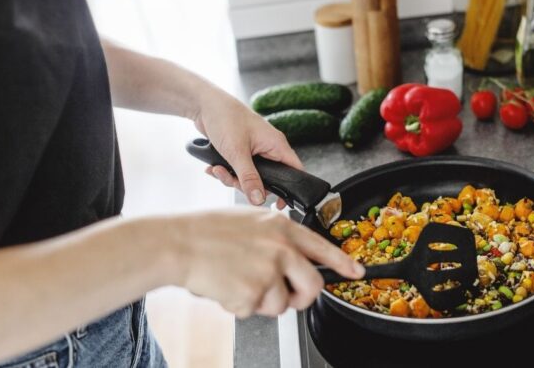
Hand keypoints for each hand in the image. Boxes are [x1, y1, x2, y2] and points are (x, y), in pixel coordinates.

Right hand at [167, 207, 364, 316]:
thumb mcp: (250, 222)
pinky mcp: (253, 293)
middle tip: (287, 297)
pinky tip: (224, 286)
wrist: (177, 243)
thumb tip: (293, 259)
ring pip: (280, 304)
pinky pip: (254, 311)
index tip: (356, 272)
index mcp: (281, 228)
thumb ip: (276, 237)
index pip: (322, 247)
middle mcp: (280, 248)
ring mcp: (268, 271)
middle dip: (302, 298)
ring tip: (237, 281)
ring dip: (261, 301)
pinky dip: (238, 305)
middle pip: (312, 286)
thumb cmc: (206, 232)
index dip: (342, 263)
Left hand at [193, 89, 300, 206]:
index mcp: (276, 145)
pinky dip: (225, 171)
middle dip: (247, 184)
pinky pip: (238, 170)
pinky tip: (212, 166)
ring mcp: (254, 150)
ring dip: (231, 178)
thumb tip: (258, 200)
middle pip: (267, 179)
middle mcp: (268, 148)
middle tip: (233, 181)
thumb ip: (249, 178)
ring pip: (249, 176)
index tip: (278, 204)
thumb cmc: (225, 118)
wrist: (204, 104)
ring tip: (217, 169)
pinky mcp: (240, 151)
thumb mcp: (237, 153)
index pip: (294, 170)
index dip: (290, 189)